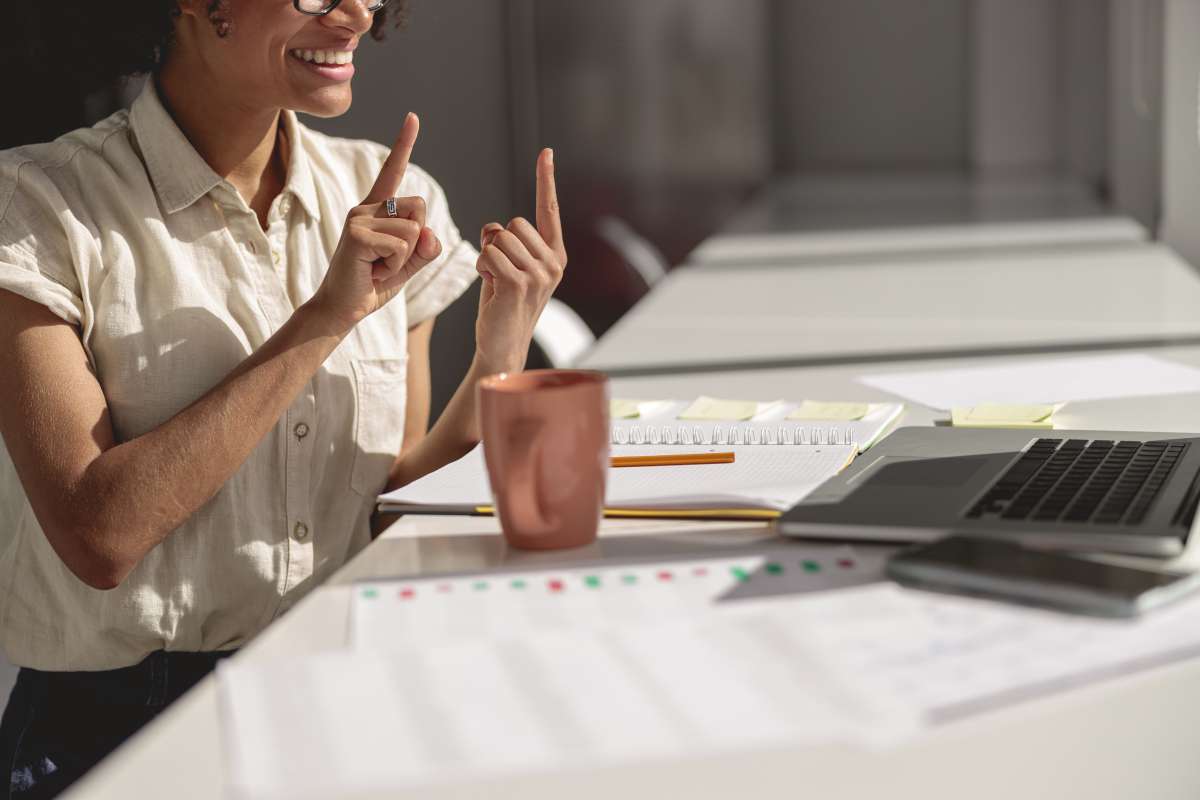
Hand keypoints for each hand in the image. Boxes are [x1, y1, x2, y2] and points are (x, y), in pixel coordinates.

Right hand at [308, 113, 443, 333]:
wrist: (342, 309)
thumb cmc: (372, 284)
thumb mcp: (407, 264)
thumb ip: (424, 248)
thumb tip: (429, 234)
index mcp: (377, 209)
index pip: (393, 171)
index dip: (404, 144)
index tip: (413, 117)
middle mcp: (366, 207)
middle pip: (420, 208)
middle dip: (416, 240)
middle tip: (387, 260)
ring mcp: (358, 218)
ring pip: (412, 231)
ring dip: (403, 258)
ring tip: (377, 267)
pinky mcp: (355, 233)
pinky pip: (400, 246)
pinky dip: (394, 266)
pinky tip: (371, 271)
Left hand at [473, 148, 567, 373]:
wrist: (502, 345)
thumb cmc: (503, 305)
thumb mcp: (510, 268)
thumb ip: (507, 242)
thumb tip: (493, 228)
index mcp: (555, 255)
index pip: (549, 210)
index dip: (545, 180)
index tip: (546, 152)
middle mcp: (553, 263)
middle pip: (513, 224)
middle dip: (497, 243)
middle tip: (500, 272)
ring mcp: (539, 274)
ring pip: (498, 239)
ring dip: (487, 257)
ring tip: (495, 282)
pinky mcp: (518, 284)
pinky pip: (489, 254)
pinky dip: (482, 267)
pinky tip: (490, 287)